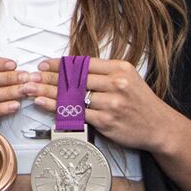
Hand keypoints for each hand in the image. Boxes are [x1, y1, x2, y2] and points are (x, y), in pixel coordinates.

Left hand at [36, 57, 172, 151]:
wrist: (159, 126)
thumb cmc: (140, 101)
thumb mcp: (128, 77)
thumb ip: (103, 71)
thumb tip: (73, 68)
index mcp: (120, 69)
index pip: (83, 63)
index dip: (60, 64)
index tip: (44, 64)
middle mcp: (116, 84)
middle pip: (75, 79)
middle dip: (49, 77)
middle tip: (32, 76)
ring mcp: (111, 104)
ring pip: (73, 96)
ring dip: (48, 92)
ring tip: (32, 89)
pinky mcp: (106, 122)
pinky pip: (77, 113)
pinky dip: (58, 108)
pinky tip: (45, 103)